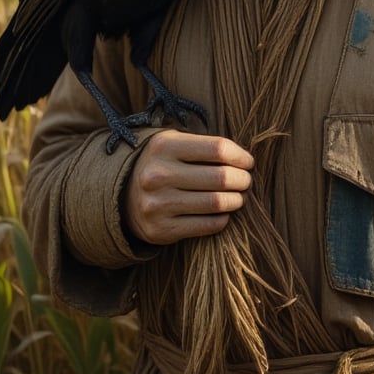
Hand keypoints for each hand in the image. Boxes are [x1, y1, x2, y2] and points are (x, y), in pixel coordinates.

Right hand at [122, 128, 253, 244]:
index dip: (241, 156)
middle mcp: (158, 174)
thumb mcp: (176, 144)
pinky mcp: (160, 230)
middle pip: (221, 177)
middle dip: (242, 180)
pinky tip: (223, 213)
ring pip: (216, 203)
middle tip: (246, 181)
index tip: (249, 162)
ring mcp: (158, 204)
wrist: (124, 195)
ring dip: (236, 200)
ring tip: (239, 197)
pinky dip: (222, 219)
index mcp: (164, 146)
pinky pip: (207, 226)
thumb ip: (206, 147)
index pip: (218, 149)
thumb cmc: (163, 164)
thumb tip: (246, 162)